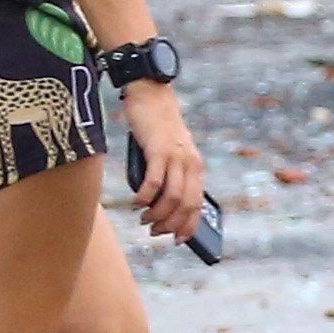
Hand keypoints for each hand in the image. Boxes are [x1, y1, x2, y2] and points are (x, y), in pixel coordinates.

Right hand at [118, 81, 207, 239]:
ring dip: (157, 214)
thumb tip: (159, 206)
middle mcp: (190, 163)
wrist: (151, 93)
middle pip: (185, 205)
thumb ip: (170, 174)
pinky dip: (145, 197)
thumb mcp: (170, 152)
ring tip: (144, 218)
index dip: (189, 225)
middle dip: (170, 224)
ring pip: (171, 198)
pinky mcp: (158, 149)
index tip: (179, 240)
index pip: (197, 204)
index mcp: (195, 166)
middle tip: (154, 231)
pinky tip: (136, 202)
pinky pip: (154, 182)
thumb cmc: (157, 126)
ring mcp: (175, 156)